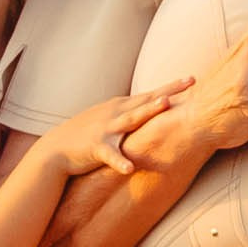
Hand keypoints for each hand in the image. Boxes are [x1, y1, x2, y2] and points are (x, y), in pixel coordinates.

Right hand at [36, 81, 190, 177]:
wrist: (54, 150)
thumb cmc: (86, 134)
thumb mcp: (110, 117)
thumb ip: (131, 112)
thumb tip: (154, 109)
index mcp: (121, 106)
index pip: (151, 94)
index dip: (171, 87)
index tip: (193, 78)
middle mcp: (115, 112)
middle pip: (147, 99)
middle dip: (169, 90)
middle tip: (191, 80)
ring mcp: (106, 129)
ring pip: (131, 118)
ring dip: (148, 111)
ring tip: (165, 105)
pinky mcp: (96, 148)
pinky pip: (111, 155)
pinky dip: (120, 162)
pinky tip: (131, 168)